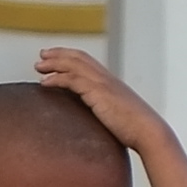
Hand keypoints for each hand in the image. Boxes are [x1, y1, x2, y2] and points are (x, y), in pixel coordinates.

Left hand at [33, 45, 176, 161]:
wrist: (148, 131)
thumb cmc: (135, 129)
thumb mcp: (117, 115)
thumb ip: (104, 111)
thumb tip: (95, 119)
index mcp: (111, 82)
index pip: (88, 61)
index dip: (70, 56)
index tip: (54, 57)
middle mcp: (106, 78)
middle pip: (78, 57)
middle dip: (59, 54)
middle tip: (42, 55)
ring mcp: (102, 84)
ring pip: (73, 65)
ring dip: (53, 64)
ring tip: (38, 66)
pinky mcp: (98, 93)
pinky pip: (73, 80)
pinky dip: (56, 79)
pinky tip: (44, 83)